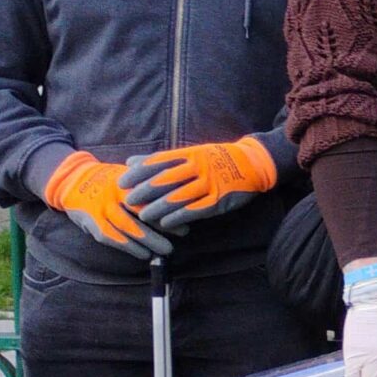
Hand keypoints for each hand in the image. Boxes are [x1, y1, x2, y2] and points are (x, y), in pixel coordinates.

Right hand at [41, 151, 172, 260]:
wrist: (71, 180)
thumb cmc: (107, 179)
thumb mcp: (126, 174)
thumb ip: (146, 180)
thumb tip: (177, 189)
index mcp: (125, 180)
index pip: (150, 192)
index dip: (168, 203)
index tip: (187, 212)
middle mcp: (113, 193)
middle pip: (140, 209)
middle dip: (163, 222)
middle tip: (184, 233)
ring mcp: (100, 207)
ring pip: (126, 225)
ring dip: (147, 239)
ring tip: (166, 250)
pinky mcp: (90, 221)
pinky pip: (110, 236)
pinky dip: (127, 246)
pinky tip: (143, 254)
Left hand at [120, 136, 277, 228]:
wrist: (253, 163)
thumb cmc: (218, 159)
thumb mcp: (191, 152)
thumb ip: (162, 159)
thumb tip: (131, 162)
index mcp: (190, 154)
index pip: (159, 162)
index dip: (139, 173)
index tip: (122, 182)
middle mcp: (198, 168)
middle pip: (166, 179)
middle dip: (145, 191)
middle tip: (128, 201)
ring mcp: (209, 184)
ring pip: (179, 196)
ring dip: (159, 207)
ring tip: (143, 216)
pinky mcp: (219, 199)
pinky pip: (196, 209)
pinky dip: (179, 217)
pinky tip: (166, 223)